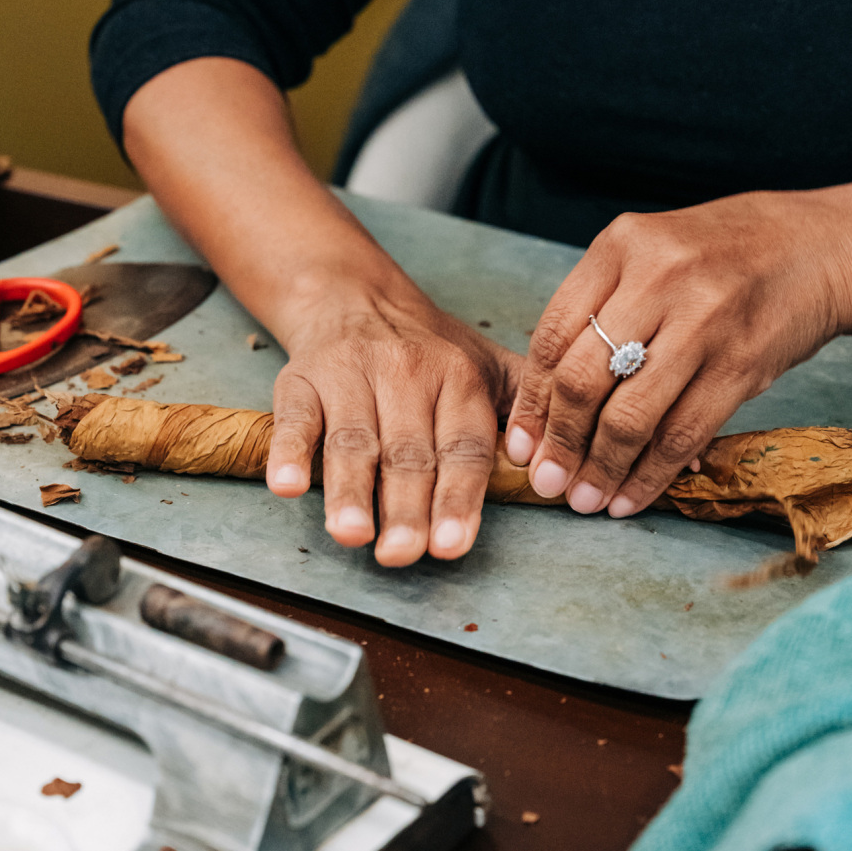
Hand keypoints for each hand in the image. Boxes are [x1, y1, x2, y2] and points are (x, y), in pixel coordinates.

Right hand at [266, 269, 522, 566]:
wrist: (353, 296)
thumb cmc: (429, 351)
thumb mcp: (487, 365)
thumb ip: (526, 411)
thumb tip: (564, 470)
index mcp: (457, 377)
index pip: (463, 445)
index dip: (459, 496)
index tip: (452, 543)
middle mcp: (405, 373)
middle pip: (407, 451)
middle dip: (406, 506)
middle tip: (403, 554)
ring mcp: (349, 376)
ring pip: (352, 441)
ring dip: (350, 489)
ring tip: (353, 533)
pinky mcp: (301, 380)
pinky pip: (294, 418)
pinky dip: (288, 452)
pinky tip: (288, 485)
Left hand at [504, 185, 851, 518]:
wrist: (807, 247)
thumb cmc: (713, 255)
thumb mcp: (646, 255)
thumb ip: (598, 309)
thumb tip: (545, 402)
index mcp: (620, 246)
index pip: (552, 335)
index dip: (531, 400)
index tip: (518, 445)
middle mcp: (657, 280)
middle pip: (583, 378)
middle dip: (558, 442)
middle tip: (546, 480)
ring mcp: (702, 322)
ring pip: (631, 415)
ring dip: (601, 468)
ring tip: (584, 498)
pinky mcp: (741, 365)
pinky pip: (684, 434)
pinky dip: (650, 474)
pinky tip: (631, 496)